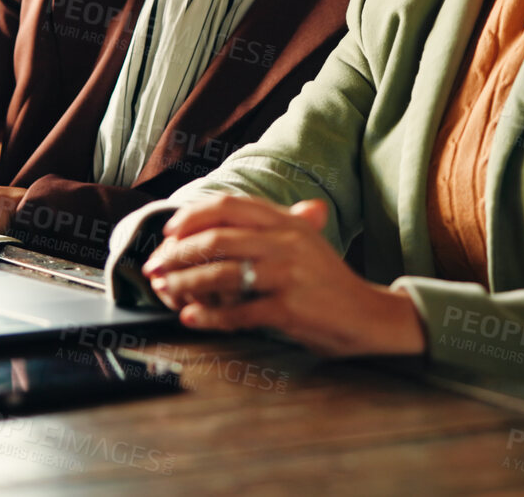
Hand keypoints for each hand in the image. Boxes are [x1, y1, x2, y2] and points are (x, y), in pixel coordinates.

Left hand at [141, 194, 426, 357]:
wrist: (369, 316)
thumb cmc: (329, 283)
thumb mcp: (305, 243)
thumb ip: (270, 227)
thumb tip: (219, 222)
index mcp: (287, 222)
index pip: (230, 206)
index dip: (193, 216)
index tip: (168, 232)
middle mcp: (287, 242)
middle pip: (218, 238)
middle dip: (178, 253)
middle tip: (154, 266)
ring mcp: (289, 274)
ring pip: (222, 273)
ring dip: (185, 283)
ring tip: (165, 291)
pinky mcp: (290, 308)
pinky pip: (239, 311)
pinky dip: (210, 316)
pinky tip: (191, 318)